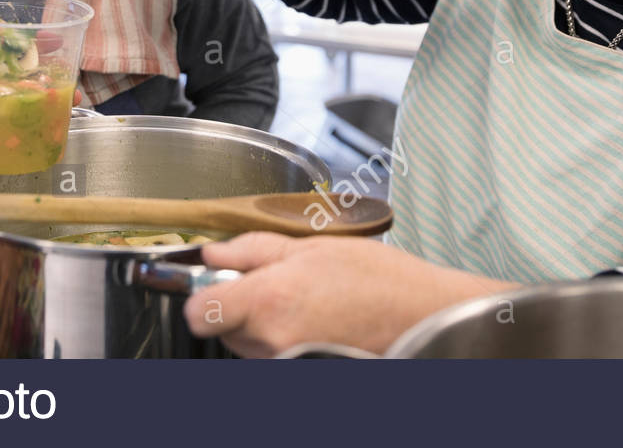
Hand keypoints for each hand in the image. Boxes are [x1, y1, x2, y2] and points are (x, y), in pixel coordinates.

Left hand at [183, 233, 516, 357]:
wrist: (425, 321)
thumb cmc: (380, 282)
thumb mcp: (312, 246)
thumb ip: (253, 250)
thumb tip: (213, 252)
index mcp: (268, 300)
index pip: (198, 311)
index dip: (201, 293)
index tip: (214, 282)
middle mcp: (271, 341)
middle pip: (221, 328)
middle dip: (238, 304)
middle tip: (278, 282)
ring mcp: (285, 366)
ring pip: (246, 345)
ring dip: (261, 324)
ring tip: (304, 302)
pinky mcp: (299, 376)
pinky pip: (271, 359)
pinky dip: (281, 342)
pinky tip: (313, 323)